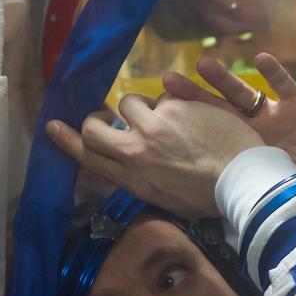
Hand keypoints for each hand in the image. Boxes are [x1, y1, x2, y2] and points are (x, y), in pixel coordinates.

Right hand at [47, 95, 261, 216]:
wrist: (243, 180)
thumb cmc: (211, 197)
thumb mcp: (168, 199)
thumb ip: (144, 180)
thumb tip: (130, 167)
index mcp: (133, 179)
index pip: (88, 158)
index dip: (66, 141)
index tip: (53, 126)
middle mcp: (135, 152)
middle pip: (95, 127)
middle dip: (97, 117)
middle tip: (106, 113)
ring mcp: (153, 127)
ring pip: (129, 102)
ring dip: (142, 106)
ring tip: (165, 115)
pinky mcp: (174, 107)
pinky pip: (165, 95)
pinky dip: (177, 101)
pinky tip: (198, 113)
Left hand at [163, 53, 295, 184]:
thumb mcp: (272, 186)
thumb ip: (244, 184)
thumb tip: (196, 200)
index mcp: (244, 148)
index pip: (209, 133)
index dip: (185, 123)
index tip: (157, 116)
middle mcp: (255, 128)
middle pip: (219, 109)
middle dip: (195, 95)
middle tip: (167, 81)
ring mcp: (278, 114)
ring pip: (247, 93)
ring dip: (226, 80)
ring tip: (204, 65)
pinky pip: (286, 86)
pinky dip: (275, 74)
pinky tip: (261, 60)